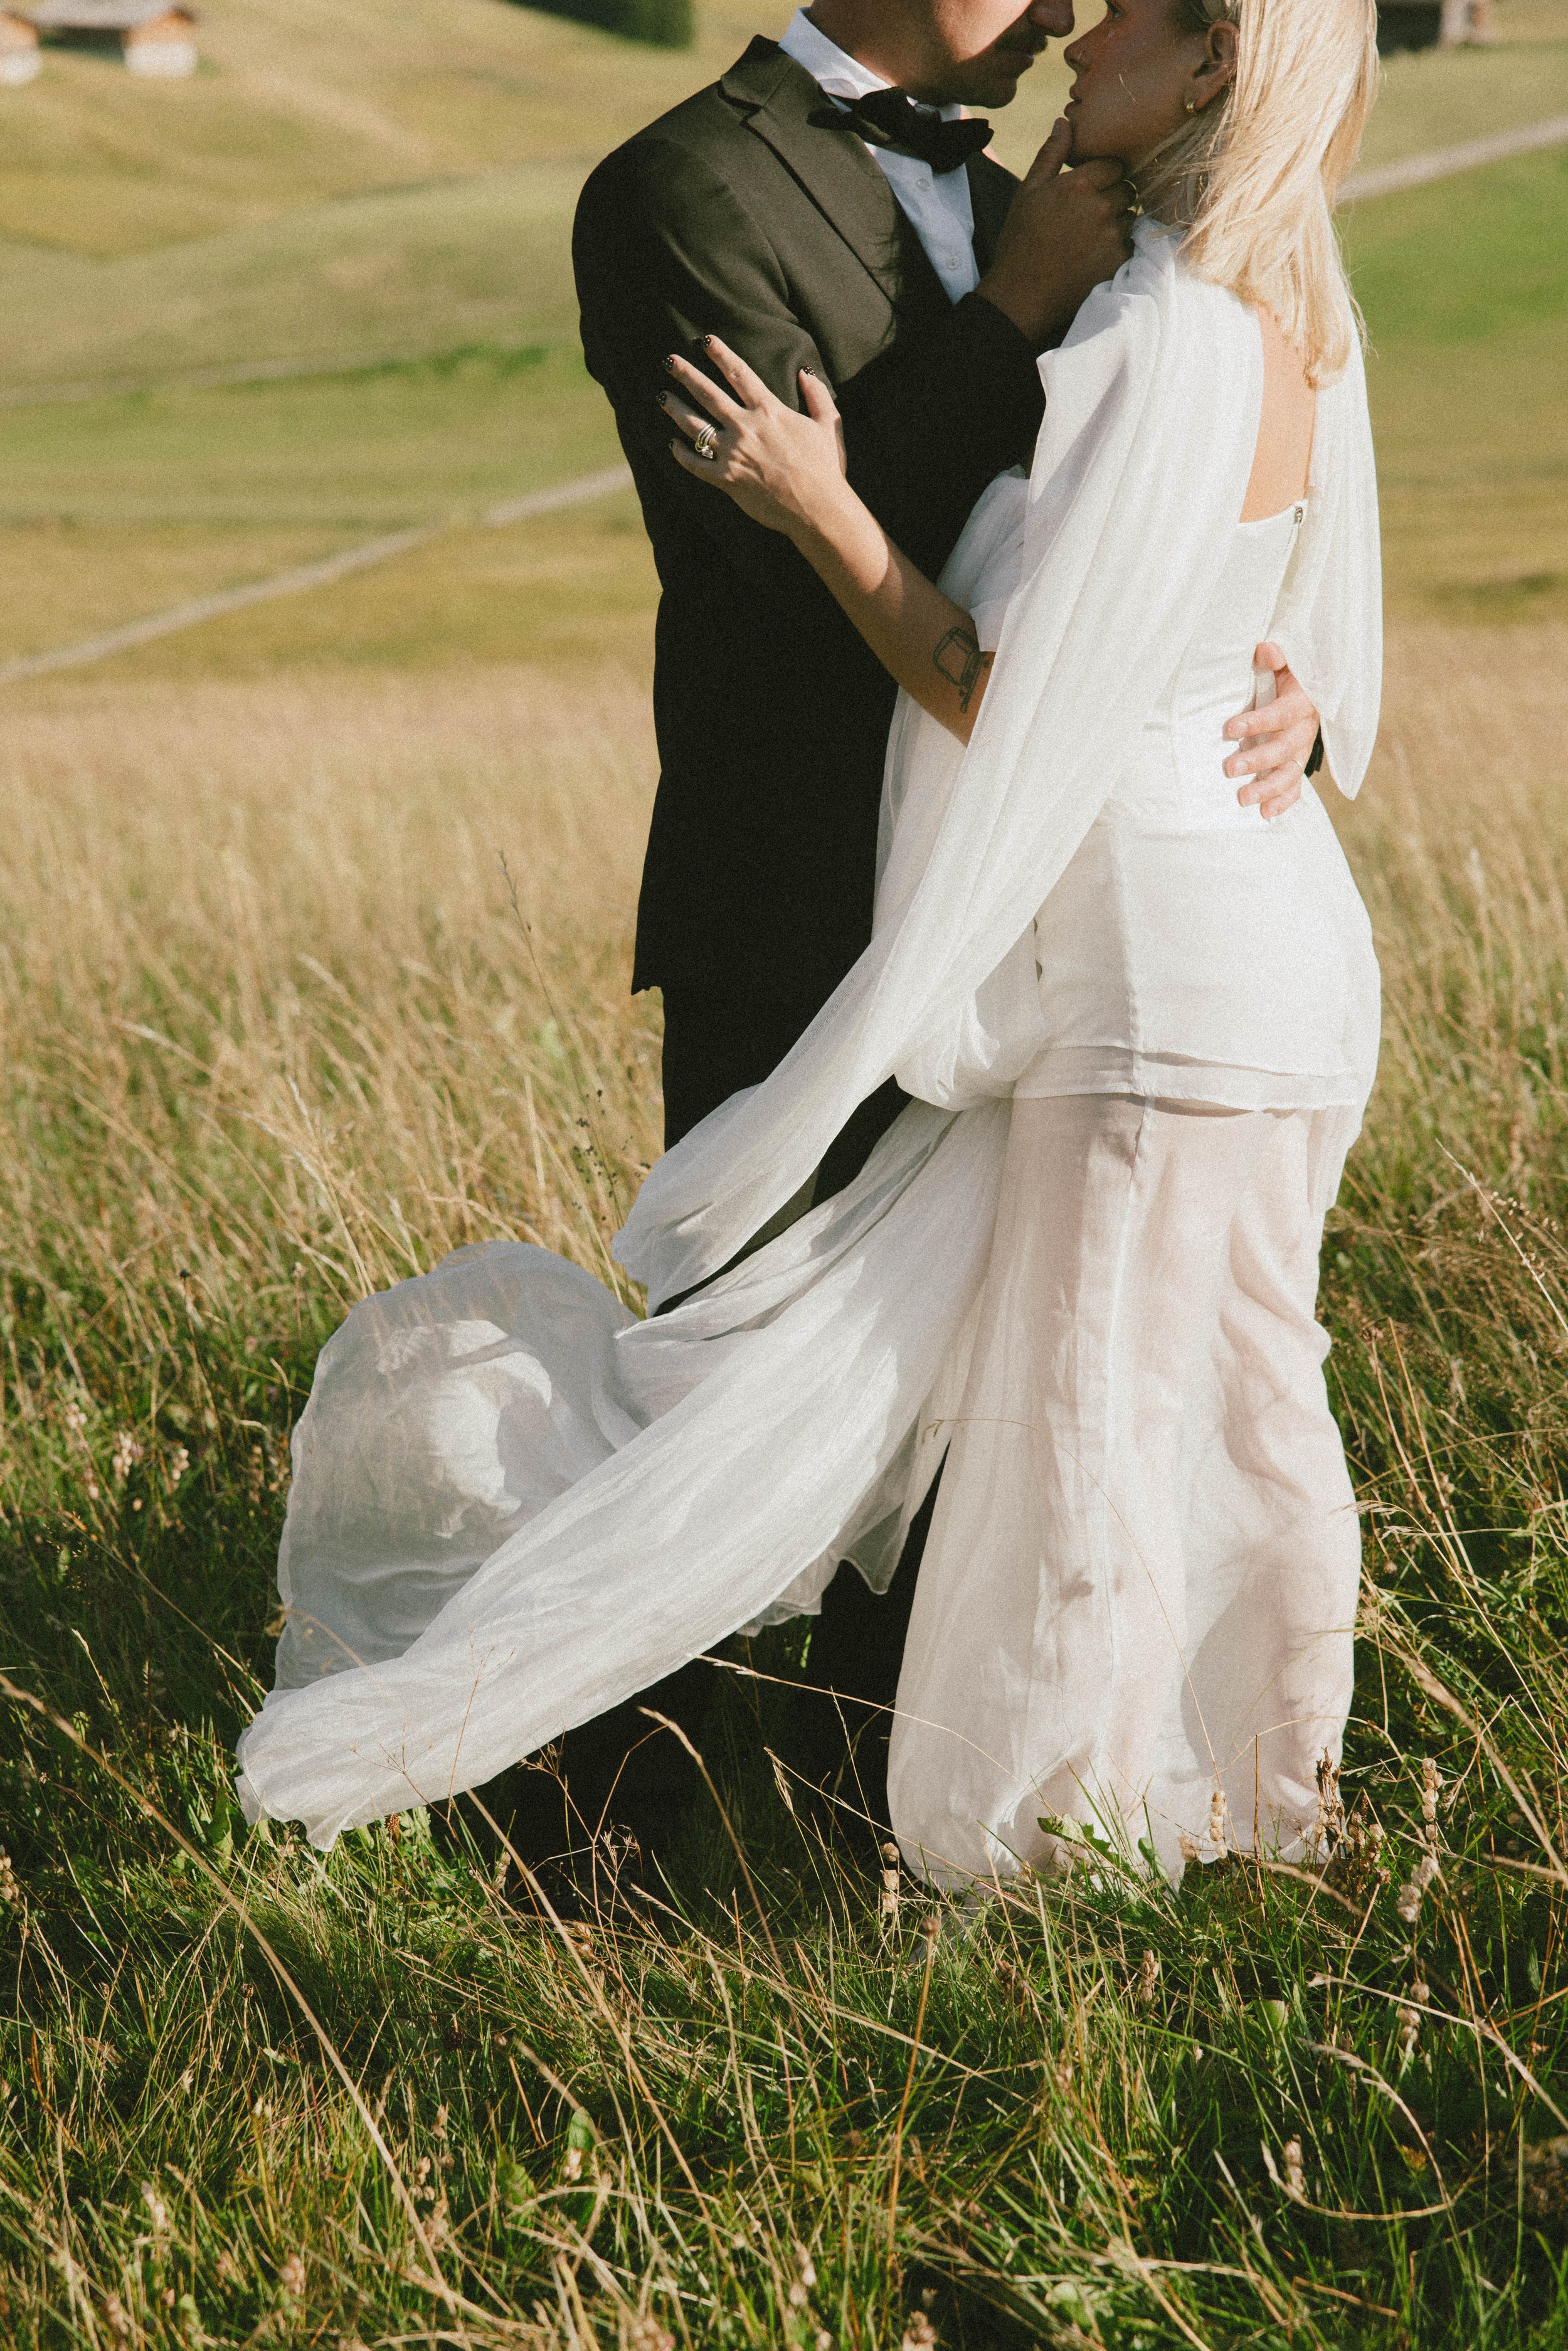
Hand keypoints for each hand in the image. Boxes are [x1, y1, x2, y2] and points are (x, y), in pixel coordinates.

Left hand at [661, 337, 848, 539]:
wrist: (817, 508)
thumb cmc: (825, 468)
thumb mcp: (828, 425)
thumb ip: (817, 396)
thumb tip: (805, 373)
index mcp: (768, 411)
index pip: (739, 373)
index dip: (721, 354)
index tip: (705, 341)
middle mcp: (745, 427)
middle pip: (708, 394)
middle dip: (686, 374)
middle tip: (669, 361)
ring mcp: (733, 453)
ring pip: (695, 426)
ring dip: (676, 409)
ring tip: (662, 396)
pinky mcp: (727, 480)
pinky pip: (696, 464)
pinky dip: (681, 455)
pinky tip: (671, 445)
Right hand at [976, 119, 1135, 349]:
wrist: (1020, 297)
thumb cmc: (1020, 242)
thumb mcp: (1028, 192)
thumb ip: (1051, 154)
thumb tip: (1065, 121)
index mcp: (1079, 184)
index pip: (1114, 165)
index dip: (1103, 176)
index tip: (1090, 190)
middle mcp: (1100, 207)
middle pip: (1126, 190)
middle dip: (1112, 198)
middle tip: (1089, 217)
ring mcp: (1112, 236)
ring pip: (1130, 217)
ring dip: (1117, 223)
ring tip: (1091, 239)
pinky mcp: (1118, 262)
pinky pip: (1131, 245)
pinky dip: (1118, 249)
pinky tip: (1095, 257)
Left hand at [1225, 644, 1319, 819]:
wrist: (1304, 691)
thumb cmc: (1284, 677)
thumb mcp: (1284, 664)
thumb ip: (1277, 658)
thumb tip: (1264, 650)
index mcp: (1302, 703)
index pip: (1282, 714)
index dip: (1259, 722)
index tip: (1229, 729)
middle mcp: (1305, 730)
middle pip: (1286, 749)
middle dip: (1258, 761)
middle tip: (1229, 769)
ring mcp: (1302, 751)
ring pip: (1290, 773)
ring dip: (1268, 789)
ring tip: (1241, 799)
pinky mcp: (1297, 766)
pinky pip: (1295, 788)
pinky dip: (1283, 802)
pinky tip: (1265, 815)